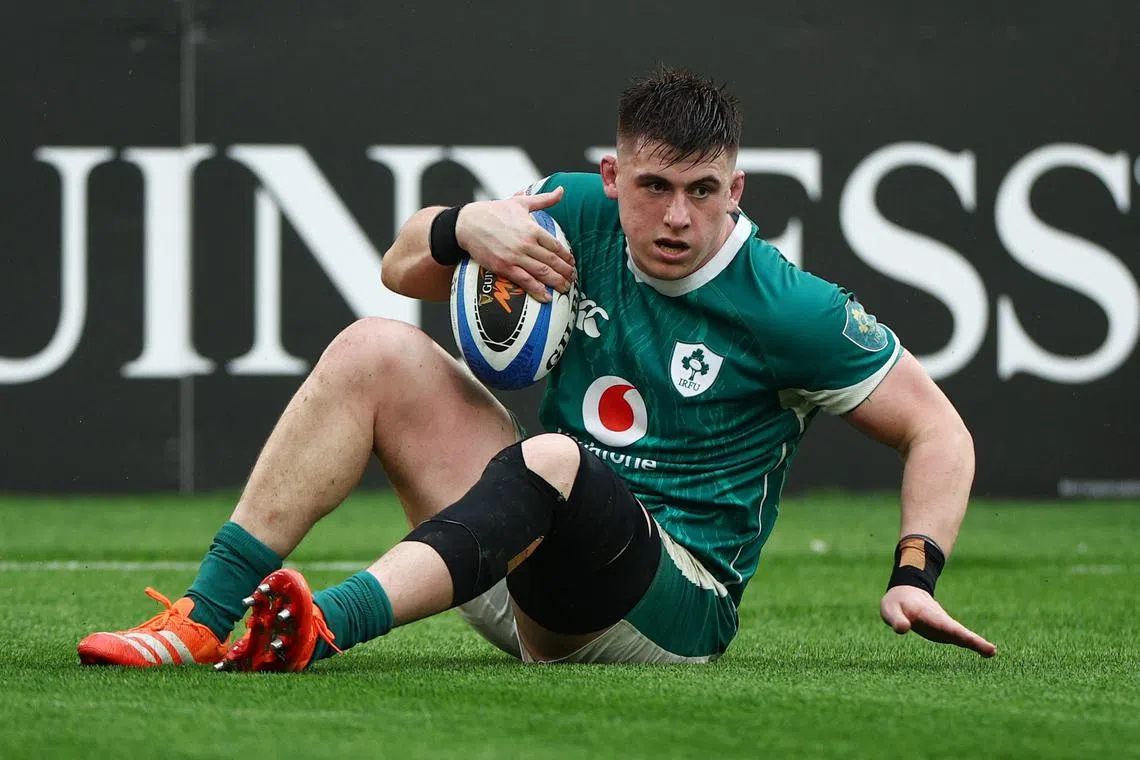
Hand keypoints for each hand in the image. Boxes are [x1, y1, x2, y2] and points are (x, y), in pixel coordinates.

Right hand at [454, 187, 575, 301]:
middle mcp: (526, 243)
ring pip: (542, 272)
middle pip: (552, 261)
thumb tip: (561, 191)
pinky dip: (537, 290)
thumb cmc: (494, 211)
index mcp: (532, 228)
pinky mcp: (504, 267)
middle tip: (573, 279)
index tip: (572, 263)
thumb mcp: (520, 202)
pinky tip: (546, 297)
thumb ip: (543, 199)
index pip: (556, 246)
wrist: (468, 223)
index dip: (567, 257)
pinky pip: (525, 281)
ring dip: (556, 282)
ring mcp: (515, 256)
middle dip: (566, 272)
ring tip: (565, 288)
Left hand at [879, 585, 995, 657]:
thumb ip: (895, 619)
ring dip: (976, 644)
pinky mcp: (945, 632)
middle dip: (974, 641)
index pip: (944, 625)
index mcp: (927, 614)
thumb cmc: (896, 603)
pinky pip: (960, 639)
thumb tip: (903, 629)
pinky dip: (972, 645)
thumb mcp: (890, 609)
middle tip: (992, 651)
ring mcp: (945, 626)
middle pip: (958, 632)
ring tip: (991, 652)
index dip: (957, 634)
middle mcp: (940, 620)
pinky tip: (986, 653)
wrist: (906, 593)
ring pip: (962, 635)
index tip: (970, 640)